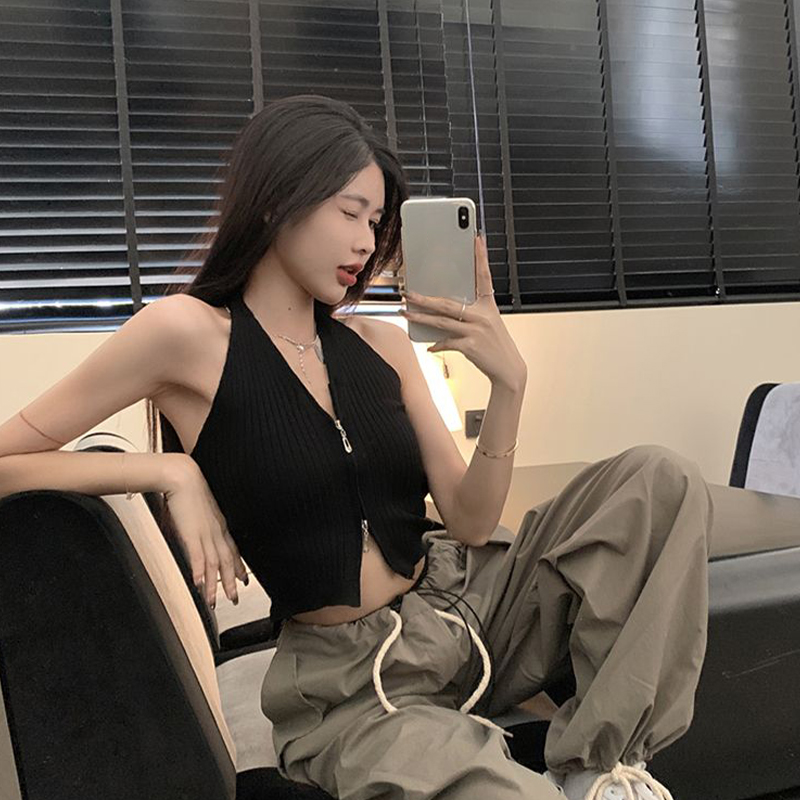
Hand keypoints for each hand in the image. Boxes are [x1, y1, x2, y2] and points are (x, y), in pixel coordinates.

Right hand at [164, 459, 248, 608]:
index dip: (239, 566)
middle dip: (231, 582)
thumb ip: (199, 523)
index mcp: (219, 525)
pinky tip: (198, 584)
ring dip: (214, 585)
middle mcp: (216, 531)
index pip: (233, 550)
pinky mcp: (192, 533)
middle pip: (227, 561)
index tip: (244, 579)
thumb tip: (194, 531)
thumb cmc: (188, 490)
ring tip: (214, 602)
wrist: (183, 477)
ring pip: (213, 564)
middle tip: (235, 598)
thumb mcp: (199, 510)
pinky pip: (198, 557)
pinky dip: (199, 572)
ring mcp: (205, 534)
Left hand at [400, 234, 526, 390]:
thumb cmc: (496, 346)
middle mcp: (482, 316)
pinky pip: (446, 342)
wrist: (508, 369)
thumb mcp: (488, 324)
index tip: (478, 239)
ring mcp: (476, 331)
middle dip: (424, 298)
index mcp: (488, 306)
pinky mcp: (470, 346)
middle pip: (447, 303)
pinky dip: (436, 345)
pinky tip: (429, 346)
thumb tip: (444, 311)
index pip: (484, 277)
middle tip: (408, 292)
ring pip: (441, 321)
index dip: (481, 257)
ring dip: (420, 317)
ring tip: (406, 313)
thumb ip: (470, 315)